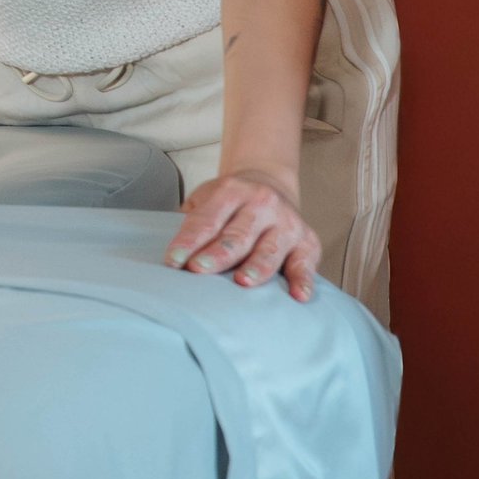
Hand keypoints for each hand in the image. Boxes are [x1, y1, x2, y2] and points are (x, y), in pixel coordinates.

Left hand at [164, 167, 320, 301]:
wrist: (270, 183)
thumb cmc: (231, 202)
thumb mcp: (207, 198)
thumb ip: (193, 220)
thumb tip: (171, 253)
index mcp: (231, 192)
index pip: (206, 220)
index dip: (188, 242)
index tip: (172, 262)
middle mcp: (262, 204)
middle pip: (237, 236)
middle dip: (217, 255)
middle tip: (198, 270)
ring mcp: (286, 223)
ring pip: (269, 249)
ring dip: (256, 267)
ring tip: (243, 281)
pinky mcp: (308, 242)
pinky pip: (306, 264)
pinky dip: (303, 280)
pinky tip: (297, 295)